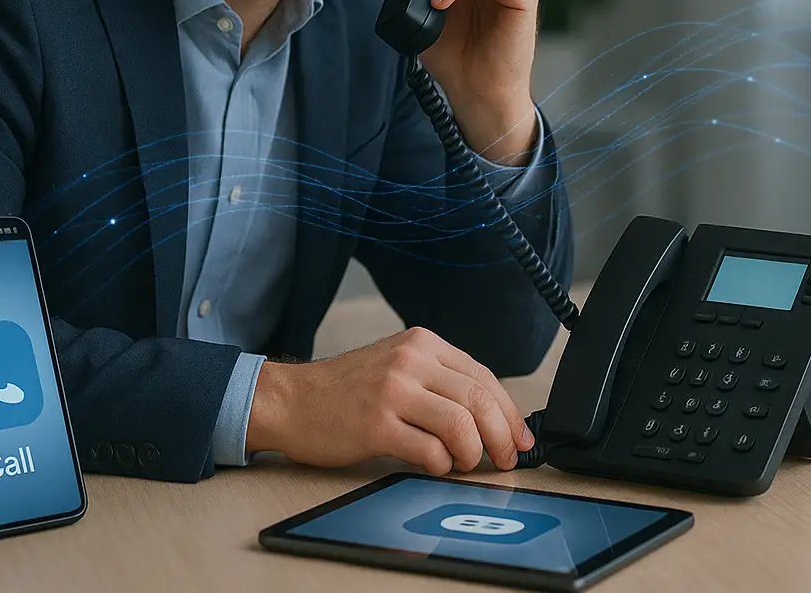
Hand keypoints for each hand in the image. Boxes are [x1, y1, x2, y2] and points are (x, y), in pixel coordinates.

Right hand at [244, 327, 534, 472]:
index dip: (509, 412)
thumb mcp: (397, 367)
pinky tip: (435, 467)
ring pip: (460, 423)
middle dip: (501, 436)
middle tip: (504, 460)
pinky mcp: (376, 424)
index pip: (483, 376)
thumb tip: (491, 418)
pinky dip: (441, 465)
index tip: (520, 438)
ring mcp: (393, 391)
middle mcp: (411, 361)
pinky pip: (429, 449)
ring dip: (472, 453)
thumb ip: (439, 382)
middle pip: (478, 399)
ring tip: (464, 464)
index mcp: (422, 343)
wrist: (291, 400)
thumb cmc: (346, 391)